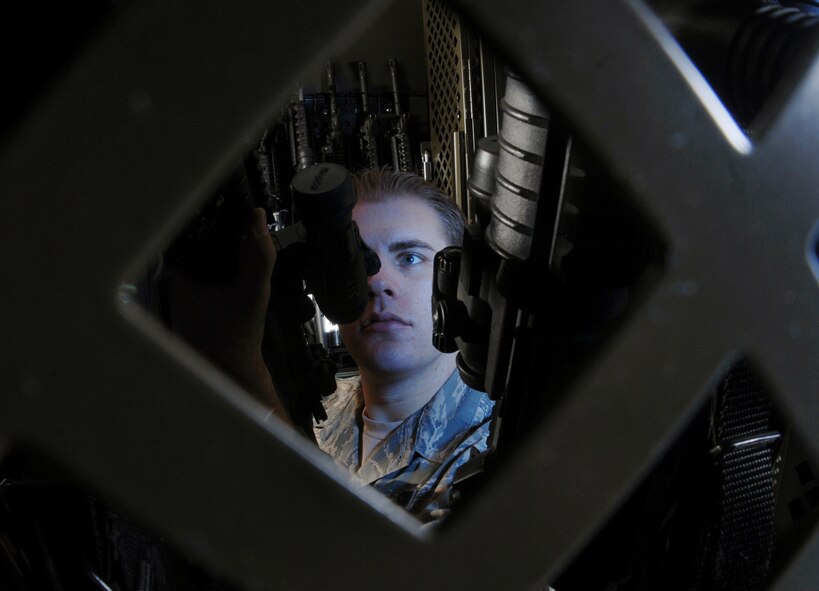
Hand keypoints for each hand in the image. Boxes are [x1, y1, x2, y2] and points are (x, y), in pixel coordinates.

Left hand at [164, 207, 286, 416]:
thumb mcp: (254, 292)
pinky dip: (214, 266)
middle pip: (187, 246)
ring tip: (235, 231)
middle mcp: (172, 285)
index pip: (180, 235)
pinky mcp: (190, 306)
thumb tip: (257, 217)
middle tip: (232, 214)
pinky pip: (199, 275)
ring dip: (213, 248)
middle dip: (209, 231)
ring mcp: (180, 297)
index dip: (198, 217)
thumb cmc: (238, 334)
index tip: (217, 203)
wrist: (233, 372)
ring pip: (193, 261)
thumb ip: (258, 256)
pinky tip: (232, 261)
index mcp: (177, 278)